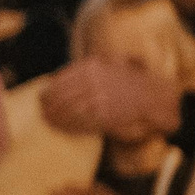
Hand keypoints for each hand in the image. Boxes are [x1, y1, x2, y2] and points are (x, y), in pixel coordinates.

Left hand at [41, 58, 181, 139]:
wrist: (154, 96)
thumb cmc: (129, 83)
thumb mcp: (108, 66)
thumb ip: (87, 72)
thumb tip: (56, 81)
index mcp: (92, 67)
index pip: (61, 80)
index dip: (48, 91)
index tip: (40, 98)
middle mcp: (93, 81)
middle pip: (62, 95)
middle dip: (49, 106)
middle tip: (41, 113)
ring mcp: (99, 97)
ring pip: (68, 109)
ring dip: (56, 117)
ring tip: (48, 121)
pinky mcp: (104, 115)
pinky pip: (80, 121)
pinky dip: (69, 125)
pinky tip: (62, 128)